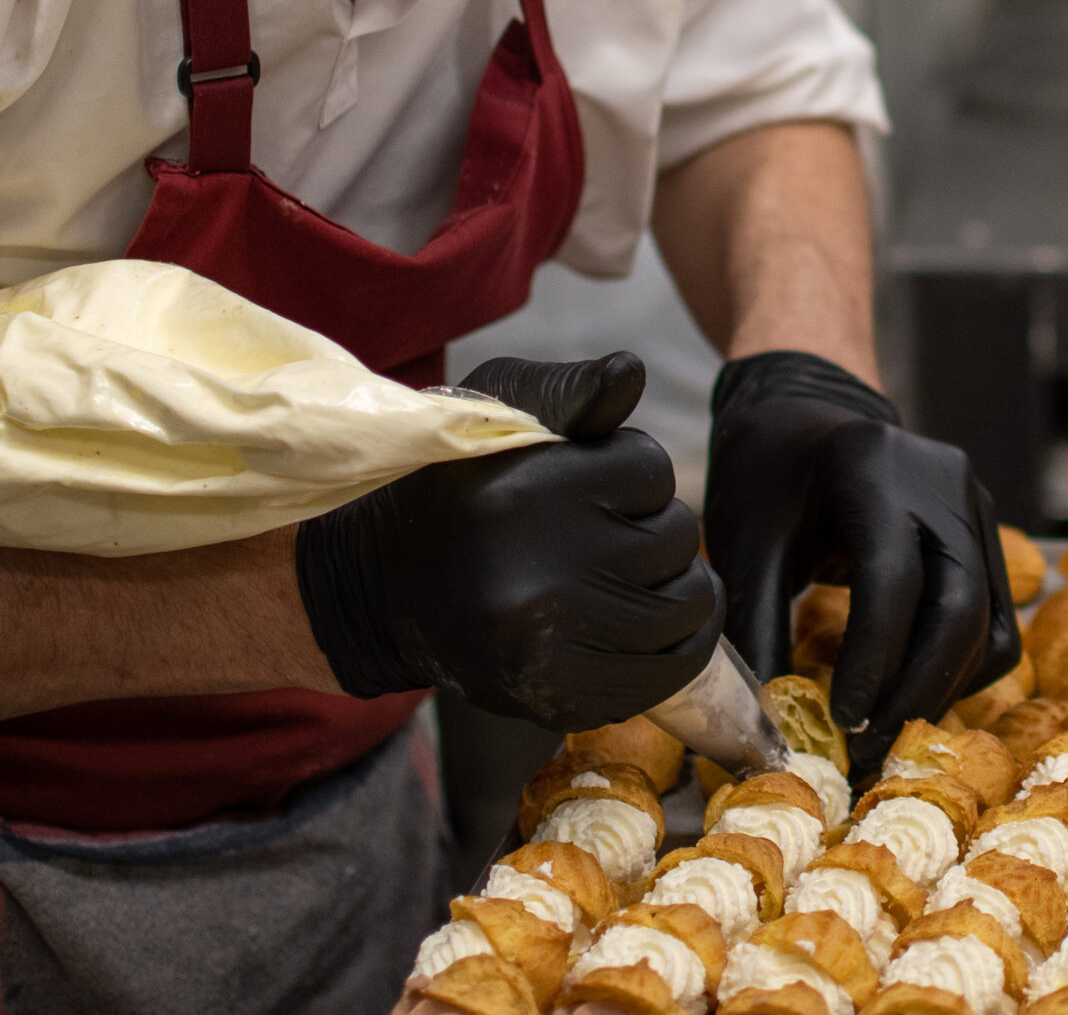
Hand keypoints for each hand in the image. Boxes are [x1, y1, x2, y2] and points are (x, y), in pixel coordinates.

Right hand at [293, 352, 721, 727]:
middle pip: (675, 538)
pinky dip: (677, 644)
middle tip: (600, 535)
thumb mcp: (494, 413)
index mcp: (525, 495)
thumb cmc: (451, 485)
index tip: (589, 483)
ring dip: (672, 586)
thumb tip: (630, 370)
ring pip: (686, 605)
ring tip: (623, 577)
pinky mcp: (564, 697)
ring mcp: (552, 648)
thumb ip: (567, 392)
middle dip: (650, 528)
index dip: (629, 472)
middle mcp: (539, 578)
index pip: (650, 470)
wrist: (381, 588)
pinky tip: (643, 624)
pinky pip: (672, 670)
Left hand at [702, 351, 1019, 769]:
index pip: (894, 580)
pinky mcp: (987, 532)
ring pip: (988, 623)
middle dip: (914, 692)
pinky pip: (996, 618)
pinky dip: (961, 666)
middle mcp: (942, 483)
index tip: (842, 723)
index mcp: (874, 469)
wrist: (808, 412)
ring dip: (941, 689)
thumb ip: (756, 627)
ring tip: (883, 734)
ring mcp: (976, 505)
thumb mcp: (745, 540)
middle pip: (958, 608)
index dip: (874, 661)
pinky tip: (911, 693)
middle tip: (866, 751)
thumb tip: (764, 725)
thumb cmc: (769, 475)